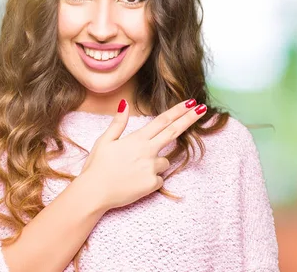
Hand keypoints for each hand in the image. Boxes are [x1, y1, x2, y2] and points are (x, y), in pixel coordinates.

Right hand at [78, 99, 206, 211]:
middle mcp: (148, 151)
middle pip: (174, 132)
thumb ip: (118, 123)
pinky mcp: (152, 184)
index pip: (163, 121)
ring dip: (156, 163)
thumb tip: (124, 104)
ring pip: (165, 161)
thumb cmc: (96, 166)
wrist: (93, 193)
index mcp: (137, 139)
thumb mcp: (104, 141)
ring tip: (132, 170)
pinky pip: (158, 179)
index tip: (191, 102)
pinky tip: (134, 182)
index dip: (179, 111)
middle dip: (190, 119)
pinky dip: (150, 180)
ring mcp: (151, 168)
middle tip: (202, 109)